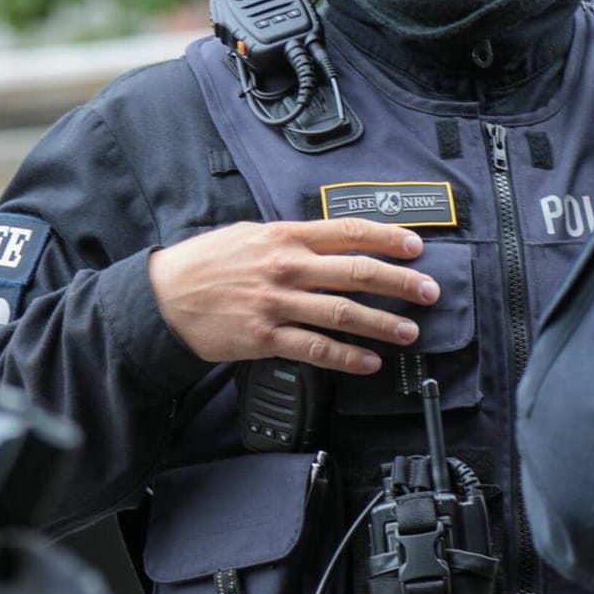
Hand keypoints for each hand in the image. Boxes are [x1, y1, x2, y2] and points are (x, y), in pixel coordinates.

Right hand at [147, 219, 438, 374]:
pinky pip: (316, 349)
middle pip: (356, 272)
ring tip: (408, 331)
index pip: (347, 231)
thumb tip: (327, 242)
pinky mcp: (266, 337)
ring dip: (382, 323)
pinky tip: (368, 362)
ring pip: (343, 313)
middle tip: (429, 291)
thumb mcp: (246, 234)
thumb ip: (287, 238)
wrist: (164, 297)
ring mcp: (277, 303)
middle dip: (400, 282)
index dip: (387, 238)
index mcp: (283, 236)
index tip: (416, 247)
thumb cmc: (204, 264)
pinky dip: (347, 357)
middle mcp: (285, 267)